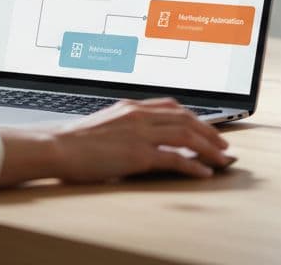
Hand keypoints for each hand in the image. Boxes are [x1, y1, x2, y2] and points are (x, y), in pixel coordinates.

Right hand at [0, 98, 234, 186]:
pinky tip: (203, 173)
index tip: (204, 126)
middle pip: (185, 119)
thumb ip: (123, 126)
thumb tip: (135, 138)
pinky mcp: (138, 155)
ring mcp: (140, 134)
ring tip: (222, 158)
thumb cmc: (74, 141)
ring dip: (208, 148)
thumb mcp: (103, 124)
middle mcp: (138, 116)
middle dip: (209, 131)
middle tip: (223, 145)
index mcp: (130, 107)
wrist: (58, 147)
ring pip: (186, 135)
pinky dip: (193, 165)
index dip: (193, 116)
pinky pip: (175, 158)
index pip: (170, 106)